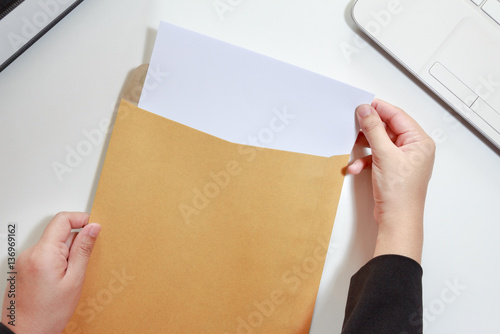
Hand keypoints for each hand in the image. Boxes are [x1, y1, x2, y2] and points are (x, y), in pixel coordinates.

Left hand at [1, 212, 100, 333]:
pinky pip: (46, 254)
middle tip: (83, 262)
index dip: (81, 219)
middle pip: (58, 231)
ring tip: (71, 276)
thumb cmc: (48, 314)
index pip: (62, 219)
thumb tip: (93, 227)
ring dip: (67, 253)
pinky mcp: (24, 267)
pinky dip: (58, 261)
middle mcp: (30, 253)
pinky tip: (62, 280)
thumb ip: (83, 250)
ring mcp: (25, 260)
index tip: (94, 228)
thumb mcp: (74, 280)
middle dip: (76, 241)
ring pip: (53, 244)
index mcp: (43, 253)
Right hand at [348, 99, 434, 262]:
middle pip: (387, 129)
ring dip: (364, 147)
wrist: (397, 220)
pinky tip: (357, 167)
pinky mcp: (392, 170)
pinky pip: (376, 157)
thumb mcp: (384, 155)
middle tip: (354, 124)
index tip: (363, 104)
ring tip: (353, 147)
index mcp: (419, 142)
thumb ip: (373, 129)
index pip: (398, 116)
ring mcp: (402, 160)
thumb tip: (366, 110)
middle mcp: (413, 149)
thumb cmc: (400, 193)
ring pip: (380, 143)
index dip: (379, 109)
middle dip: (369, 130)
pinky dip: (365, 160)